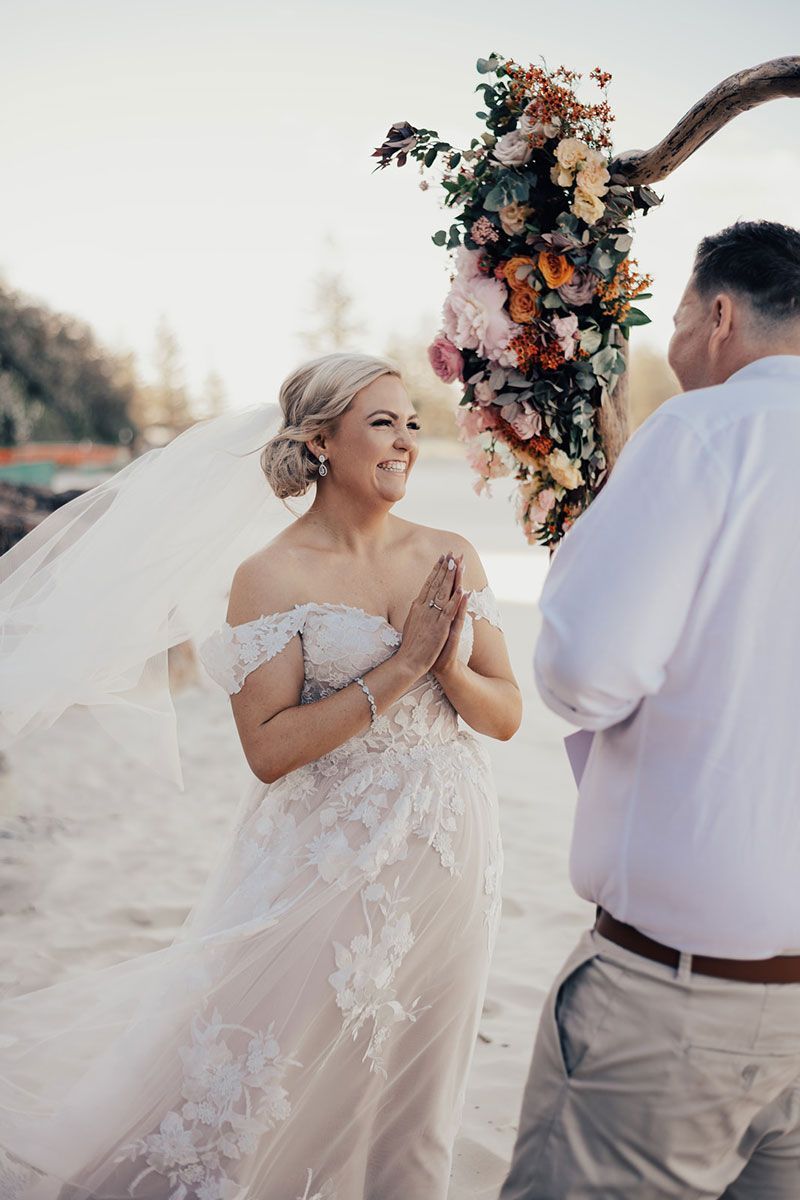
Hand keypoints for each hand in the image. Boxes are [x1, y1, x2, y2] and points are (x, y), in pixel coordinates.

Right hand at [396, 551, 463, 677]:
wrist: (408, 661)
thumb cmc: (410, 645)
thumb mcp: (411, 622)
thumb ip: (417, 611)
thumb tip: (418, 601)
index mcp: (417, 606)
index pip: (428, 583)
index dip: (436, 570)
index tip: (442, 558)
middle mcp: (423, 608)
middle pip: (436, 584)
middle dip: (445, 568)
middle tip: (452, 553)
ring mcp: (432, 617)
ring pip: (443, 593)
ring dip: (451, 578)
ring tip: (458, 564)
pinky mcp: (440, 628)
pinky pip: (449, 611)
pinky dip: (455, 600)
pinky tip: (461, 590)